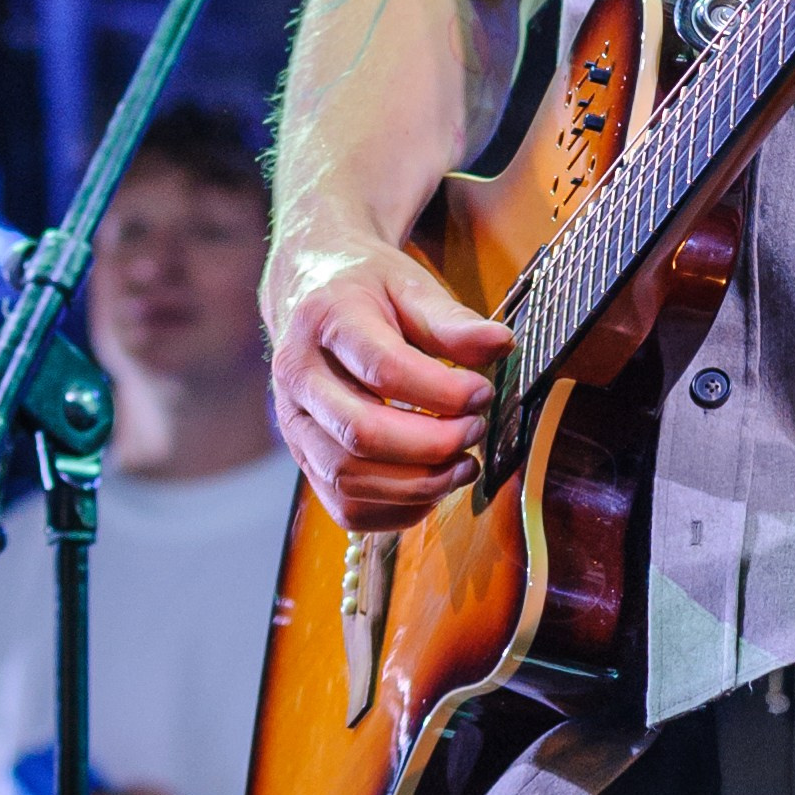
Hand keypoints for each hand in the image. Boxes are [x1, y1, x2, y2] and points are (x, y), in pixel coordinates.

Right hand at [267, 238, 515, 530]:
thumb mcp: (410, 285)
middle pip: (362, 433)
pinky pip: (346, 506)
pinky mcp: (304, 459)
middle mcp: (298, 376)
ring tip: (463, 465)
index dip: (443, 391)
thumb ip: (452, 320)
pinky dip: (397, 510)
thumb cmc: (367, 290)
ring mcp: (293, 424)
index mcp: (325, 321)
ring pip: (350, 478)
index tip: (484, 392)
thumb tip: (501, 344)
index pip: (384, 369)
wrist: (310, 294)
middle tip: (475, 431)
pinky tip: (432, 486)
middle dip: (432, 445)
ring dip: (418, 484)